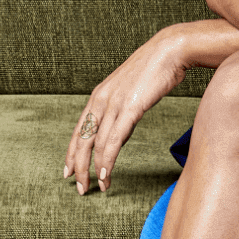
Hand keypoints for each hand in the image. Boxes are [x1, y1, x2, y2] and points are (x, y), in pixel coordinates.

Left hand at [65, 26, 192, 194]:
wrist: (169, 51)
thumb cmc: (153, 70)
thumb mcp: (130, 91)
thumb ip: (121, 112)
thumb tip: (118, 135)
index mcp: (98, 96)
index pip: (78, 131)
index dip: (71, 153)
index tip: (68, 172)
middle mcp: (101, 100)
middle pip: (82, 141)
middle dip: (78, 167)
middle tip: (79, 188)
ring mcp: (114, 104)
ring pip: (96, 144)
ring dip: (93, 169)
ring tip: (96, 186)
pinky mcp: (130, 108)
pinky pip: (114, 140)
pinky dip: (108, 160)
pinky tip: (106, 173)